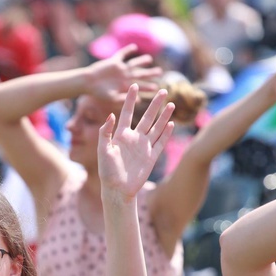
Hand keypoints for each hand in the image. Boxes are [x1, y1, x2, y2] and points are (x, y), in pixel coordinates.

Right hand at [86, 45, 161, 103]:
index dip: (147, 87)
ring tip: (149, 59)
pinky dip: (127, 50)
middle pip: (140, 74)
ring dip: (141, 61)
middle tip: (160, 72)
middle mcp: (124, 77)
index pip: (139, 86)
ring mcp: (119, 69)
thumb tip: (139, 101)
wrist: (87, 83)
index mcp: (124, 86)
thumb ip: (125, 99)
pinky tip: (134, 47)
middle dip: (149, 73)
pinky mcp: (113, 62)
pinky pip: (122, 54)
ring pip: (133, 64)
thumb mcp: (112, 98)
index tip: (156, 88)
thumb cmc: (98, 93)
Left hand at [97, 85, 174, 199]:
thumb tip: (111, 114)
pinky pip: (161, 142)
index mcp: (120, 135)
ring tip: (170, 103)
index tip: (134, 86)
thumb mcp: (103, 150)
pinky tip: (172, 123)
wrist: (118, 189)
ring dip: (164, 116)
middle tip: (162, 90)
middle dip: (154, 104)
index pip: (126, 113)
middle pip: (146, 117)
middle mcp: (133, 138)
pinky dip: (166, 133)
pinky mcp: (151, 157)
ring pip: (156, 127)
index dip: (130, 100)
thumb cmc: (107, 171)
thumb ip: (105, 132)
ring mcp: (144, 147)